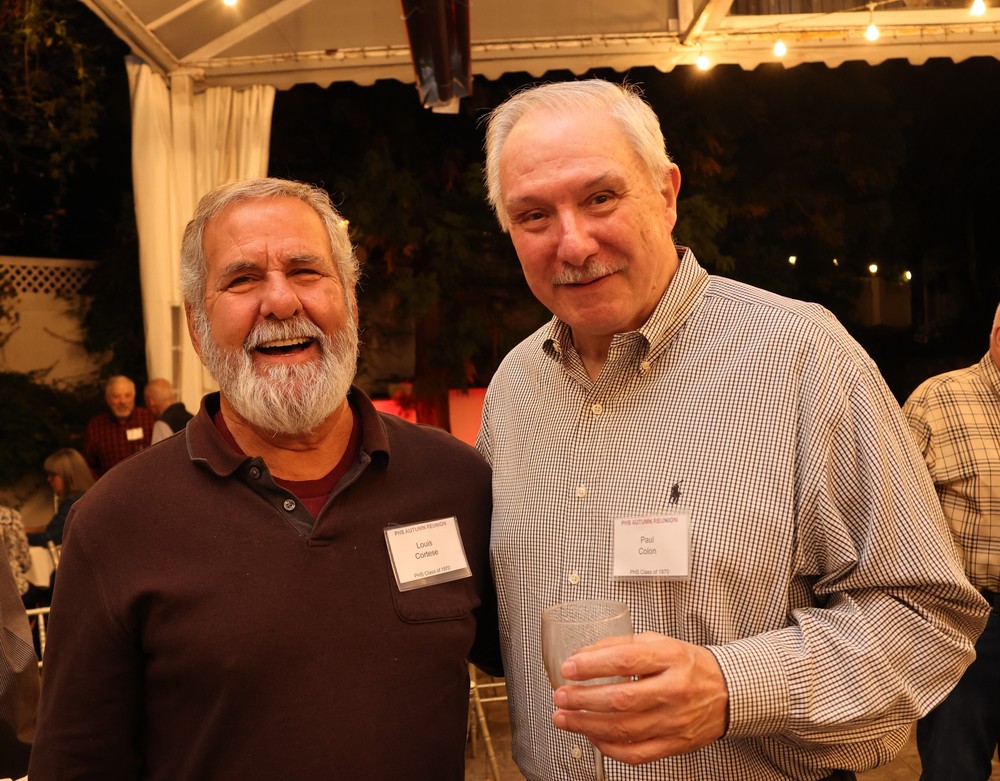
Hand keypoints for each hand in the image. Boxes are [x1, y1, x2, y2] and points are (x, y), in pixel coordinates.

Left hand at [551, 631, 728, 764]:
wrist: (728, 692)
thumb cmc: (689, 665)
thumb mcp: (658, 642)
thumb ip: (620, 645)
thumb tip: (583, 655)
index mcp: (670, 658)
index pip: (625, 661)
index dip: (592, 665)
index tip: (569, 667)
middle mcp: (673, 690)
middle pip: (621, 698)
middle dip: (583, 699)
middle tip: (560, 696)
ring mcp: (675, 721)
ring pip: (624, 729)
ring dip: (587, 725)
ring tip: (564, 718)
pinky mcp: (675, 744)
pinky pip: (636, 753)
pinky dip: (608, 748)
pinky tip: (592, 736)